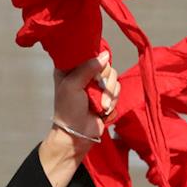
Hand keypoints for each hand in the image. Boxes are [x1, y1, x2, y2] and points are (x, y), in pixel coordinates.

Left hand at [40, 53, 119, 186]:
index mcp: (70, 68)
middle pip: (105, 65)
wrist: (77, 134)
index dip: (94, 57)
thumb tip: (104, 55)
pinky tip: (103, 109)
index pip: (87, 52)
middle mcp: (84, 74)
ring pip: (114, 78)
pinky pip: (118, 90)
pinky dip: (112, 100)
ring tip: (99, 105)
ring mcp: (96, 85)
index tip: (96, 66)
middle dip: (104, 79)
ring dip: (109, 93)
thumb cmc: (68, 110)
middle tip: (96, 89)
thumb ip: (87, 68)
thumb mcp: (72, 85)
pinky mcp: (107, 95)